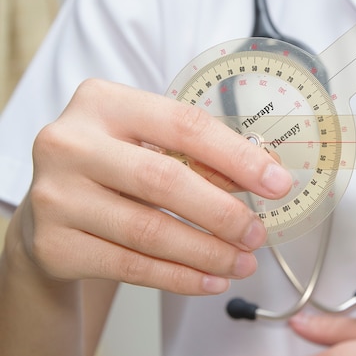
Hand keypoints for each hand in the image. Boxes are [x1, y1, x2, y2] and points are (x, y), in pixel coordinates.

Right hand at [7, 79, 291, 294]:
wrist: (51, 208)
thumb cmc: (114, 168)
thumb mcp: (151, 146)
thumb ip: (200, 156)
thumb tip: (265, 175)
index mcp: (103, 102)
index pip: (183, 125)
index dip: (237, 156)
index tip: (276, 183)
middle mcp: (70, 144)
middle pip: (164, 180)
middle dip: (223, 213)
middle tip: (257, 233)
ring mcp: (55, 196)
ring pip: (149, 231)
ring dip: (207, 253)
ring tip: (242, 262)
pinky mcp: (53, 244)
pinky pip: (130, 266)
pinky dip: (179, 277)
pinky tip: (210, 280)